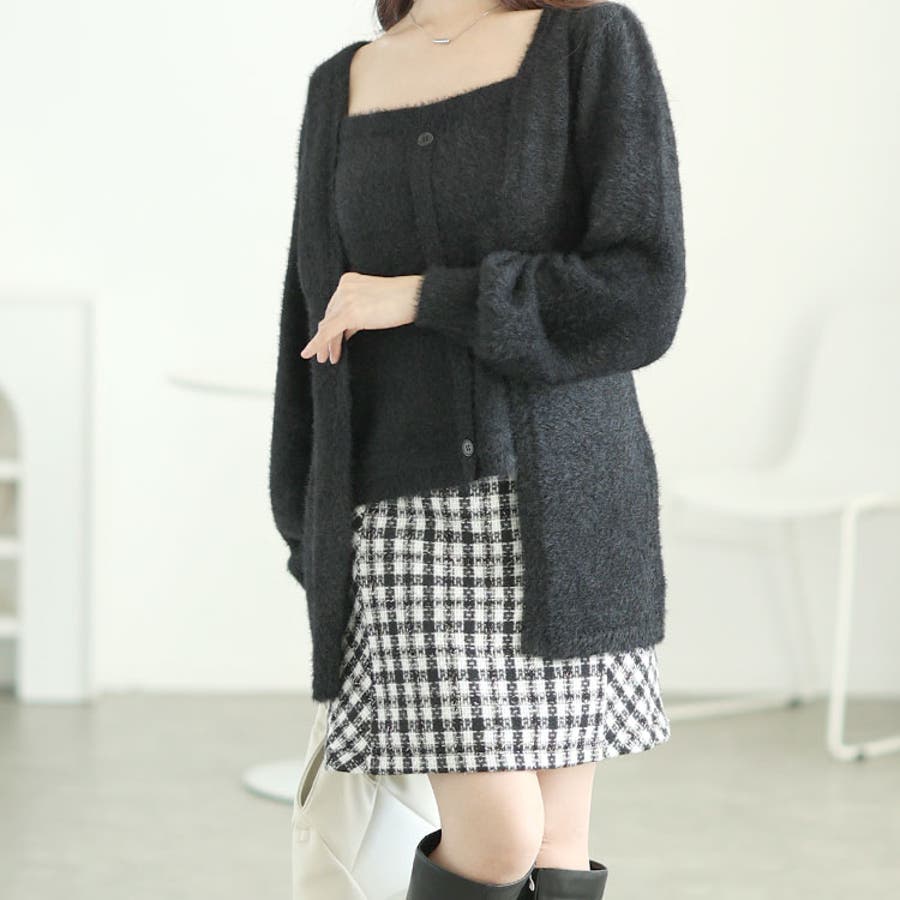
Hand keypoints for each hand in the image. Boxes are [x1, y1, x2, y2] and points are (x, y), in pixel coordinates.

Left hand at [300, 272, 422, 364]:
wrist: (415, 297)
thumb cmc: (403, 301)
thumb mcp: (375, 305)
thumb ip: (358, 315)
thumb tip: (347, 332)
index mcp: (348, 282)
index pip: (335, 307)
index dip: (331, 326)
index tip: (333, 342)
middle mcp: (344, 287)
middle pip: (329, 316)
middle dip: (326, 337)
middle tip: (325, 355)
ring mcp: (346, 299)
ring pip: (328, 325)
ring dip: (324, 344)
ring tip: (326, 359)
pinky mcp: (350, 312)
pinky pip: (328, 331)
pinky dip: (317, 343)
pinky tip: (310, 353)